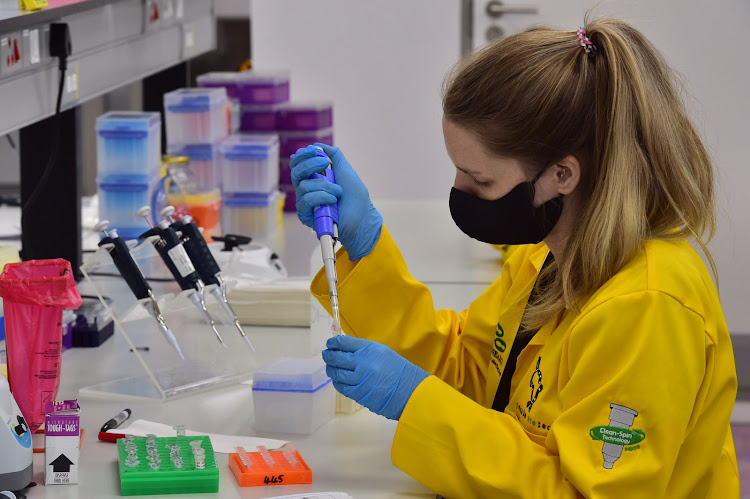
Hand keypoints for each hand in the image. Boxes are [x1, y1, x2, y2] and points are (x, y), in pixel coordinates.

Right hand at [290, 144, 382, 259]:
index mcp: (314, 178)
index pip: (299, 164)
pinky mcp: (306, 214)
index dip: (303, 155)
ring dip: (324, 186)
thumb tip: (320, 146)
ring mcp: (306, 202)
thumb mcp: (346, 171)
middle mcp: (307, 189)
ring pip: (304, 186)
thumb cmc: (355, 198)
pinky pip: (307, 200)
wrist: (361, 217)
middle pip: (295, 172)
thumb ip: (335, 156)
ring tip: (338, 192)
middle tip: (324, 164)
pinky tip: (332, 200)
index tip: (314, 150)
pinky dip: (321, 197)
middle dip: (309, 164)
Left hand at [322, 335, 428, 419]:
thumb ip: (364, 350)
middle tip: (326, 355)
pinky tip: (338, 380)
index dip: (333, 343)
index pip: (344, 342)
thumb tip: (345, 349)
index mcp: (369, 349)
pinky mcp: (359, 393)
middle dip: (328, 355)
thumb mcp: (382, 352)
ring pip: (336, 373)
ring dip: (331, 369)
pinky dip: (337, 382)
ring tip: (330, 367)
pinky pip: (342, 387)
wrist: (409, 391)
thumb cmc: (397, 370)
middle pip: (337, 357)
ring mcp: (359, 379)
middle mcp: (362, 362)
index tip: (330, 344)